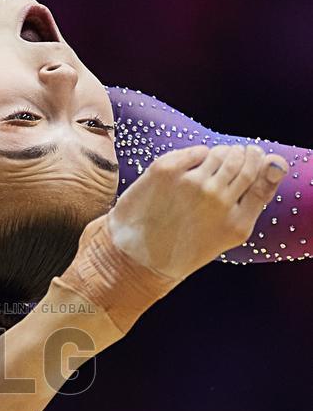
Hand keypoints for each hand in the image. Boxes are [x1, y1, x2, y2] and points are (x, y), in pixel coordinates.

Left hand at [106, 144, 288, 280]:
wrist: (135, 260)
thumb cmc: (184, 248)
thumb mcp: (227, 234)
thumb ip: (255, 199)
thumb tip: (275, 161)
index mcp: (236, 221)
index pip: (266, 174)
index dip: (262, 163)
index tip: (255, 162)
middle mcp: (217, 199)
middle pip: (245, 159)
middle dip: (242, 156)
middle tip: (228, 166)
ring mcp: (191, 183)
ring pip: (221, 152)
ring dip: (220, 157)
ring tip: (207, 173)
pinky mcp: (166, 170)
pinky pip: (196, 151)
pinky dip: (196, 157)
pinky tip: (187, 174)